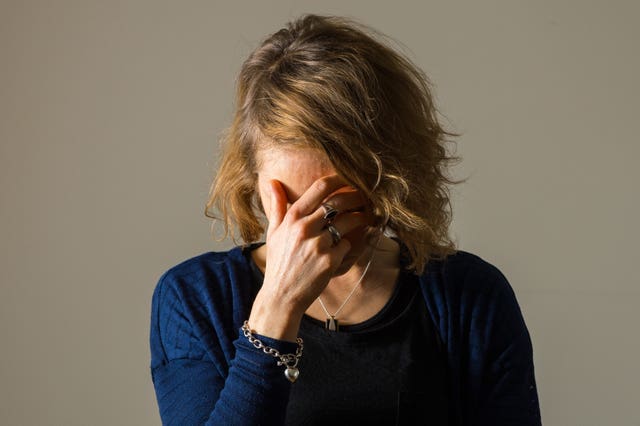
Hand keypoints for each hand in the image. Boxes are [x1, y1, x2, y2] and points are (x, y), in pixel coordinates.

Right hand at [248, 175, 368, 339]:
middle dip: (356, 197)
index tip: (348, 178)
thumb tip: (272, 181)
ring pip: (348, 222)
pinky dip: (350, 245)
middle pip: (338, 202)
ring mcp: (318, 245)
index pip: (320, 188)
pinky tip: (350, 246)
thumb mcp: (274, 232)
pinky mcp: (330, 261)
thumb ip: (277, 206)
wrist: (282, 296)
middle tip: (365, 197)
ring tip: (365, 218)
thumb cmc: (279, 263)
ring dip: (359, 219)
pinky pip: (348, 244)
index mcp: (292, 218)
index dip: (338, 179)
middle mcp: (305, 228)